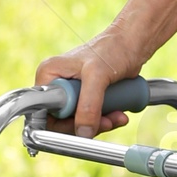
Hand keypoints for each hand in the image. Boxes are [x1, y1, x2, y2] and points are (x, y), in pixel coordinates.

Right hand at [32, 0, 176, 137]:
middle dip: (86, 125)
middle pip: (62, 121)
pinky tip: (118, 112)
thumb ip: (89, 105)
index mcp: (49, 75)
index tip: (82, 128)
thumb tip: (83, 133)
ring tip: (116, 115)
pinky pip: (91, 117)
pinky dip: (105, 119)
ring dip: (99, 124)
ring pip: (79, 122)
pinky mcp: (86, 96)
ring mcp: (71, 91)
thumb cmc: (113, 48)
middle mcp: (56, 84)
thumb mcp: (98, 77)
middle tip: (106, 121)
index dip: (61, 126)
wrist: (133, 43)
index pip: (44, 113)